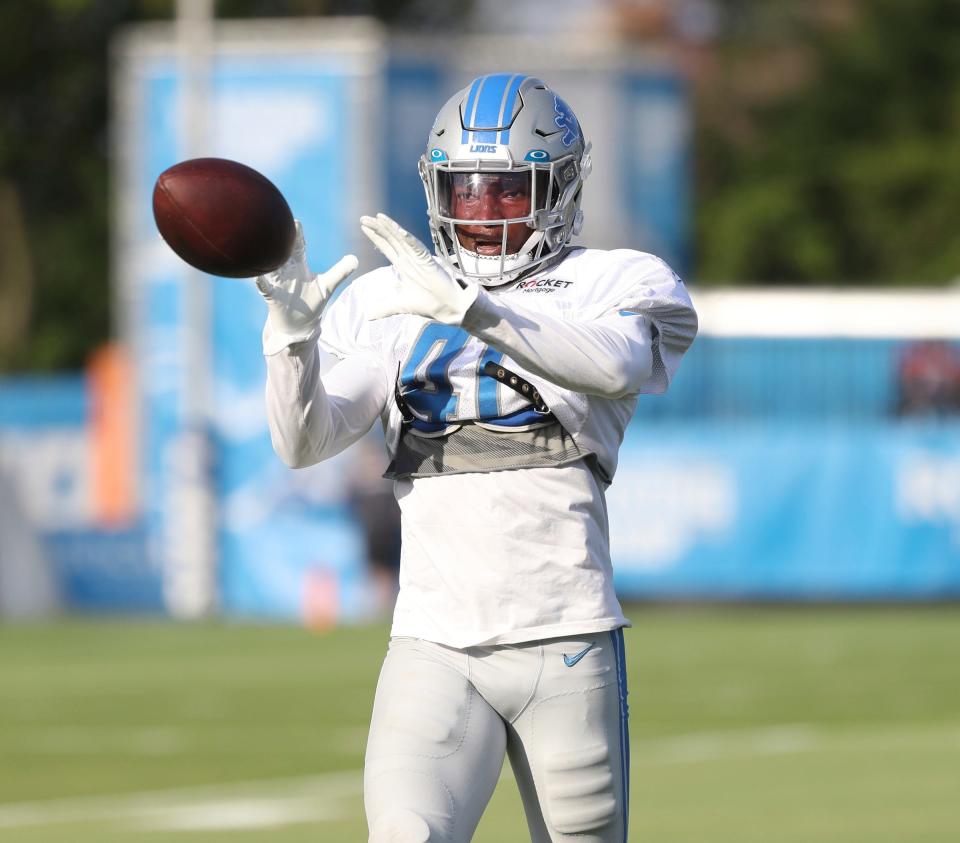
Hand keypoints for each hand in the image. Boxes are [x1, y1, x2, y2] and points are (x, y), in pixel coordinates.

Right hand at [256, 221, 357, 342]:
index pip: (298, 246)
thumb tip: (355, 259)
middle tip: (276, 226)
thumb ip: (340, 272)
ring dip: (268, 260)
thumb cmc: (312, 302)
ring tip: (264, 248)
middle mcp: (287, 271)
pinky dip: (261, 283)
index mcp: (299, 266)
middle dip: (280, 241)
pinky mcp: (273, 297)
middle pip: (283, 253)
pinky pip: (265, 289)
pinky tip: (257, 277)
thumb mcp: (327, 286)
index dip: (297, 235)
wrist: (300, 325)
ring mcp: (278, 283)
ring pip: (271, 268)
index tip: (296, 221)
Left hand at [360, 213, 476, 324]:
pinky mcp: (429, 262)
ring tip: (378, 218)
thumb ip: (384, 308)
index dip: (375, 236)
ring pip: (403, 239)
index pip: (386, 246)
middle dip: (378, 228)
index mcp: (403, 265)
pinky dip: (410, 240)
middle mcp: (410, 258)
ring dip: (391, 228)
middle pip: (391, 239)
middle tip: (363, 218)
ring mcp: (419, 259)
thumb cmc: (428, 303)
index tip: (363, 226)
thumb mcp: (400, 306)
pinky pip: (418, 248)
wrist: (448, 309)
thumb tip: (367, 316)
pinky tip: (400, 232)